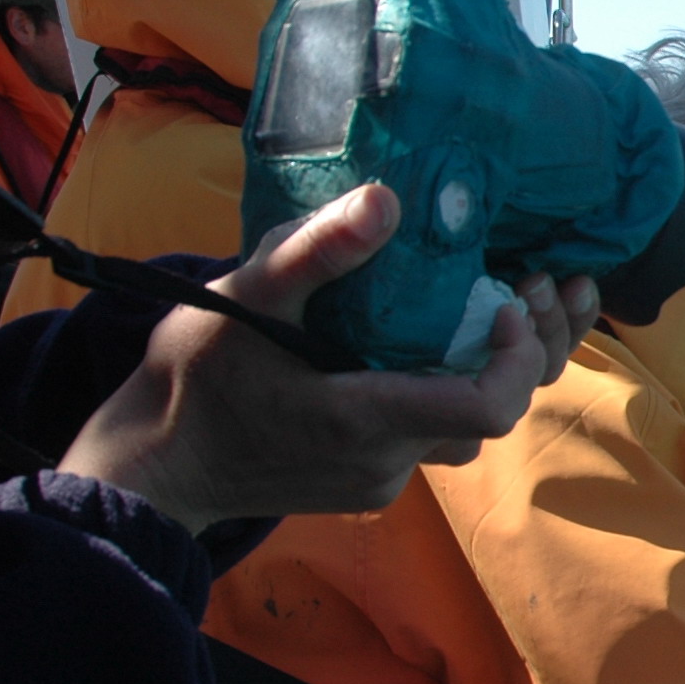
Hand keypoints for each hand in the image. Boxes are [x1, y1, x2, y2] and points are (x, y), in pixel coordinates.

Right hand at [57, 184, 595, 531]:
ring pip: (466, 428)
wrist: (153, 465)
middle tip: (531, 282)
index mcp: (364, 420)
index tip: (506, 297)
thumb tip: (387, 202)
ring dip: (495, 369)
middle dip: (527, 349)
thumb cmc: (191, 378)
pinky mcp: (368, 481)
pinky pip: (433, 435)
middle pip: (495, 416)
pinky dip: (454, 386)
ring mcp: (380, 479)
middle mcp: (386, 463)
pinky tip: (453, 337)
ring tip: (507, 299)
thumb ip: (315, 252)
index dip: (518, 354)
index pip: (488, 407)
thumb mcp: (243, 298)